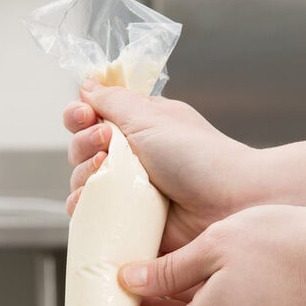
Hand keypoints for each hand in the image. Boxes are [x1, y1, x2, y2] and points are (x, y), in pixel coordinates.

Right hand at [63, 81, 256, 252]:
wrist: (226, 203)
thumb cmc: (197, 156)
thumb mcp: (152, 118)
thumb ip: (114, 101)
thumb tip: (86, 84)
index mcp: (135, 128)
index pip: (91, 117)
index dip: (79, 115)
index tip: (85, 114)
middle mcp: (127, 158)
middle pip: (80, 149)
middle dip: (84, 143)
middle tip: (105, 142)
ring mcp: (125, 192)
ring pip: (80, 182)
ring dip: (82, 174)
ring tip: (105, 170)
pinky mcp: (124, 221)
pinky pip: (88, 215)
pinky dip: (81, 207)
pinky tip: (90, 201)